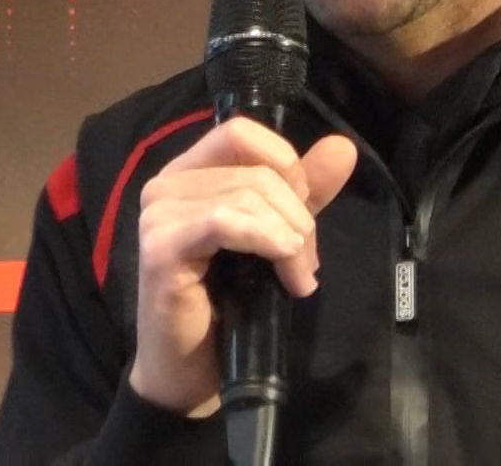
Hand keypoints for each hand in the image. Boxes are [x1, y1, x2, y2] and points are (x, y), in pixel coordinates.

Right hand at [126, 117, 357, 416]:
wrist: (191, 368)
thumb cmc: (228, 302)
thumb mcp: (276, 236)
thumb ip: (305, 191)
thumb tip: (342, 147)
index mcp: (190, 172)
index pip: (241, 132)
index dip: (285, 164)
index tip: (303, 212)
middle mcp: (166, 184)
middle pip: (255, 170)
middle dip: (297, 215)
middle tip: (307, 263)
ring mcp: (158, 214)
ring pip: (247, 196)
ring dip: (288, 238)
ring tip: (297, 277)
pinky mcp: (160, 247)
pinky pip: (224, 222)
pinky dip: (265, 240)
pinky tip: (283, 269)